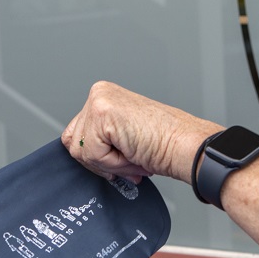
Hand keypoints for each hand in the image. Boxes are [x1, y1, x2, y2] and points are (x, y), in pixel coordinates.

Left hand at [62, 81, 218, 184]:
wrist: (185, 146)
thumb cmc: (164, 144)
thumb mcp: (120, 139)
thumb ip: (98, 140)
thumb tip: (81, 153)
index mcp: (103, 97)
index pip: (75, 136)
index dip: (97, 157)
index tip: (121, 159)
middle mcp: (98, 94)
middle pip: (73, 144)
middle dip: (101, 162)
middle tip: (130, 158)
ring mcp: (99, 100)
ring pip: (81, 151)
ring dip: (110, 163)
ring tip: (134, 154)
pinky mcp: (101, 112)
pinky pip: (92, 154)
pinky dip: (113, 163)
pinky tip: (133, 152)